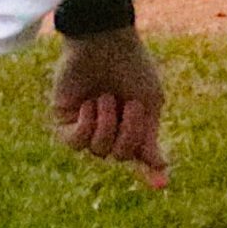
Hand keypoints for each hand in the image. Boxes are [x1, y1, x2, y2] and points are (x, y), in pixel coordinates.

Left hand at [52, 30, 168, 189]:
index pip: (139, 154)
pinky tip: (89, 104)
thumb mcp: (149, 101)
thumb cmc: (132, 66)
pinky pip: (75, 142)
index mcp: (131, 122)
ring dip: (106, 125)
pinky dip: (87, 125)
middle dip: (128, 133)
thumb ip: (149, 134)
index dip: (150, 172)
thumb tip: (159, 164)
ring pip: (98, 151)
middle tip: (129, 105)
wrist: (105, 41)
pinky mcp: (65, 119)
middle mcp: (109, 126)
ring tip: (105, 98)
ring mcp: (87, 124)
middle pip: (121, 154)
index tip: (161, 186)